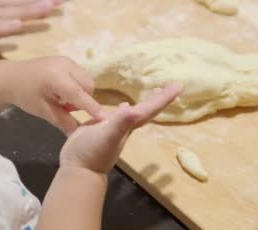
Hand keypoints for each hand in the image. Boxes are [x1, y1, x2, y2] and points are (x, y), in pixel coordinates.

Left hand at [10, 57, 102, 133]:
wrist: (11, 77)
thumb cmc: (25, 95)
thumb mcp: (43, 111)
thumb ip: (63, 122)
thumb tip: (79, 136)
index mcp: (56, 78)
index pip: (79, 95)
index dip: (92, 108)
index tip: (104, 119)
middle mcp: (65, 65)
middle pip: (88, 86)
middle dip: (82, 100)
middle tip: (64, 107)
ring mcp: (67, 61)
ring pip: (86, 81)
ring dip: (80, 94)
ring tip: (61, 99)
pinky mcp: (67, 60)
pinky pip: (81, 76)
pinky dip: (76, 87)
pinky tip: (61, 91)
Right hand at [60, 83, 181, 174]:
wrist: (78, 171)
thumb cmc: (93, 153)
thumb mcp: (107, 135)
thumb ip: (121, 123)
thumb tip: (133, 109)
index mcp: (129, 125)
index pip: (150, 109)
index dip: (163, 98)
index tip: (178, 86)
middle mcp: (126, 126)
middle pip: (146, 110)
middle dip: (158, 99)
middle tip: (169, 87)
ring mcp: (115, 130)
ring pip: (134, 114)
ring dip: (144, 104)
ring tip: (152, 92)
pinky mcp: (103, 131)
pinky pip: (118, 117)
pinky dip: (123, 111)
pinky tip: (121, 107)